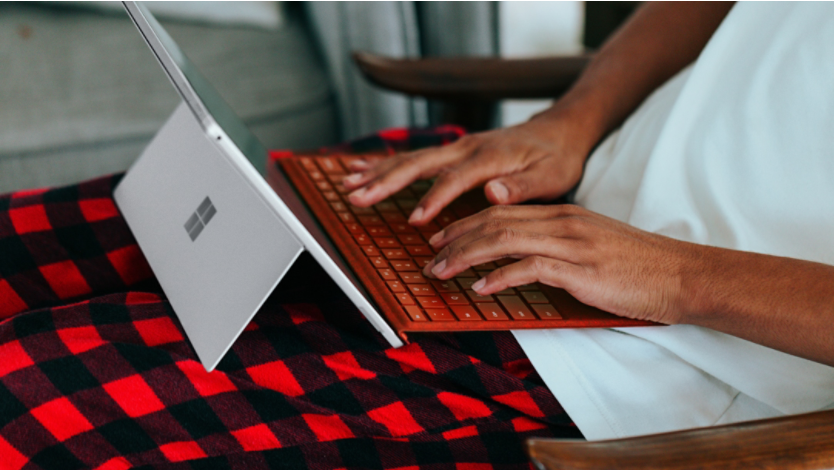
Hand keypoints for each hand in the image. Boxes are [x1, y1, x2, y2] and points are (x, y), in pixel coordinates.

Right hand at [342, 110, 595, 224]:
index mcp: (490, 157)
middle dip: (386, 181)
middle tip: (356, 195)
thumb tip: (493, 190)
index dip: (435, 199)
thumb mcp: (552, 176)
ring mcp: (457, 147)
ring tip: (348, 185)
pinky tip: (364, 170)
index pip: (455, 178)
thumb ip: (522, 186)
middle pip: (420, 163)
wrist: (559, 131)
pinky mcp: (454, 151)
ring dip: (378, 172)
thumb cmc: (557, 158)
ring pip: (411, 158)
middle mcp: (467, 148)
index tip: (416, 220)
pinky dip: (388, 164)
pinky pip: (415, 157)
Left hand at [422, 205, 704, 324]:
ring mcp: (571, 244)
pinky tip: (480, 289)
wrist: (681, 275)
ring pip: (504, 239)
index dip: (467, 224)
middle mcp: (562, 222)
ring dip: (466, 256)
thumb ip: (558, 247)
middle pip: (495, 221)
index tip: (442, 238)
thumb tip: (525, 263)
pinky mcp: (581, 269)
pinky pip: (530, 268)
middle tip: (429, 254)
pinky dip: (500, 277)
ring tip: (440, 270)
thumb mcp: (592, 246)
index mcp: (562, 215)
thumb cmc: (638, 267)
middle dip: (456, 237)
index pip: (503, 212)